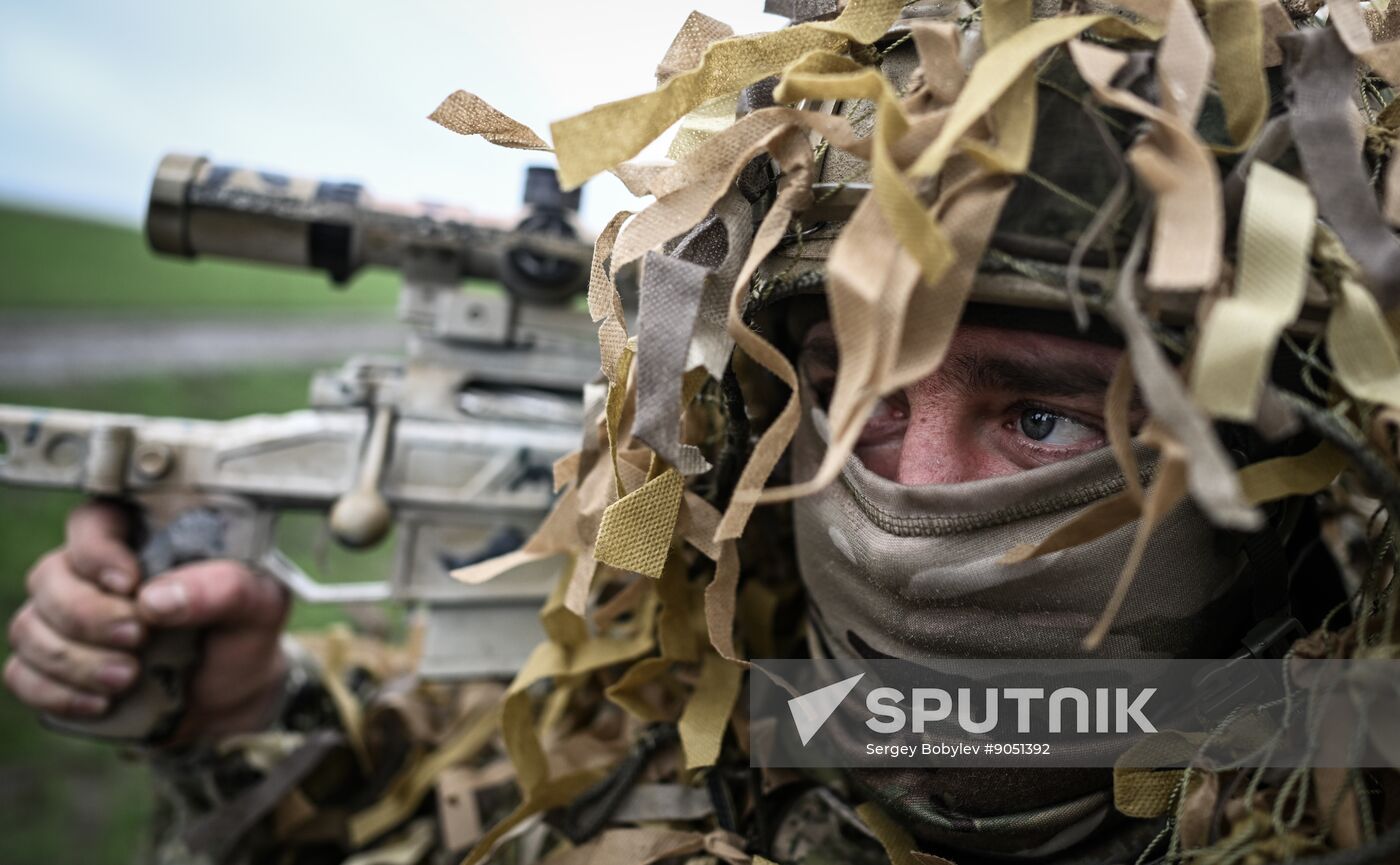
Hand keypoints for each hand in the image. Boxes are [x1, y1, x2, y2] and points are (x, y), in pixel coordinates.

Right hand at [5, 501, 290, 744]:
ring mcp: (67, 622)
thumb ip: (223, 588)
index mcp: (142, 541)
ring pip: (29, 628)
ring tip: (126, 678)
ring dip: (72, 659)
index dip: (97, 552)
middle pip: (49, 578)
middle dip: (87, 614)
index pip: (92, 523)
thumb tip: (157, 598)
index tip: (129, 583)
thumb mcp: (258, 603)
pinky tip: (100, 703)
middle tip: (137, 640)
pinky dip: (54, 691)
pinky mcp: (56, 668)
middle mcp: (93, 575)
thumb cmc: (244, 633)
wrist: (236, 697)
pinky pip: (21, 674)